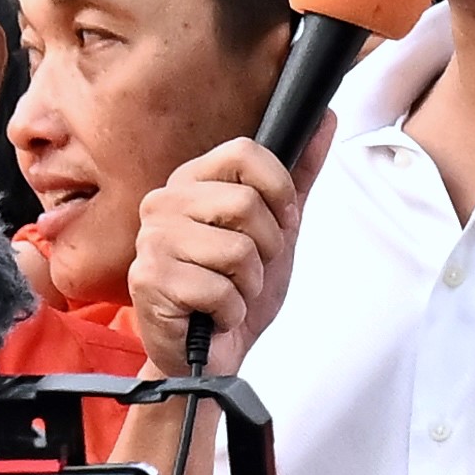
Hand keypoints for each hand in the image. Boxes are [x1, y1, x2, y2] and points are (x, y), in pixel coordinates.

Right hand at [127, 141, 304, 377]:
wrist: (211, 353)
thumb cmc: (234, 289)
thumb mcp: (277, 229)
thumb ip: (299, 175)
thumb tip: (324, 120)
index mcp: (191, 181)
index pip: (245, 152)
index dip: (278, 190)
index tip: (280, 220)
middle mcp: (164, 203)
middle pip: (246, 203)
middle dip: (266, 248)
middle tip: (248, 269)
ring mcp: (153, 241)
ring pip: (237, 250)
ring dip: (248, 285)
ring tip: (230, 292)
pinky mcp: (150, 281)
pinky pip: (220, 291)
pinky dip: (231, 311)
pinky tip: (213, 314)